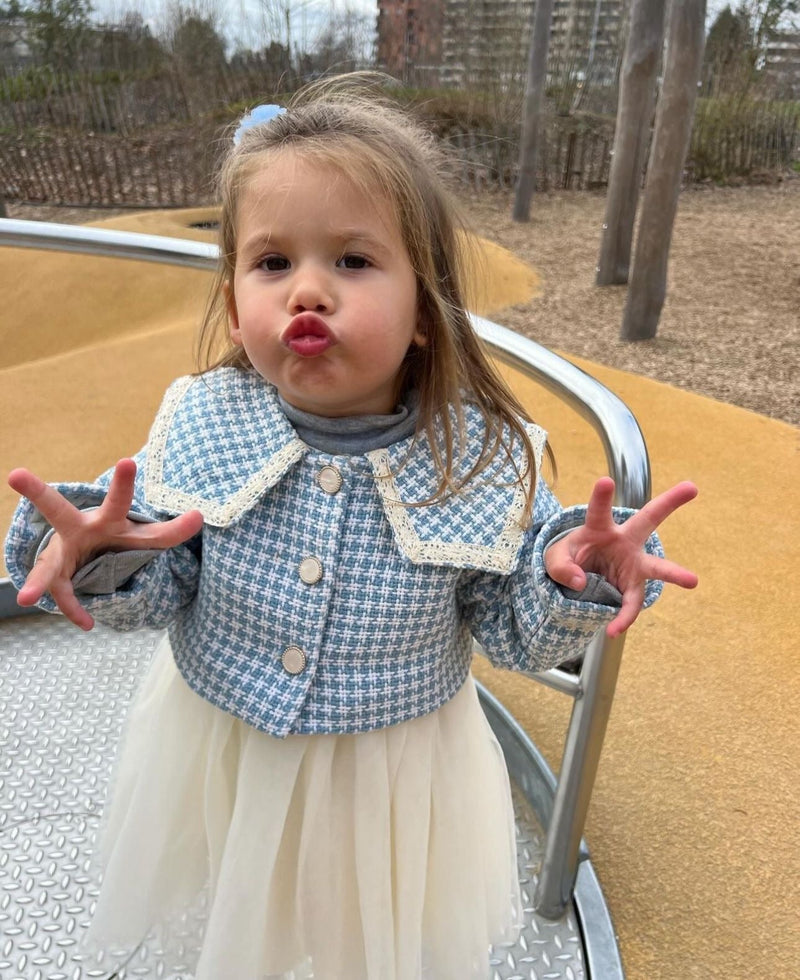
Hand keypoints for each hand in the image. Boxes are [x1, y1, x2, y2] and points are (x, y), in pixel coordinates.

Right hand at [8, 458, 203, 630]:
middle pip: (57, 509)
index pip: (119, 500)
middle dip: (36, 492)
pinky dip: (76, 611)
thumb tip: (201, 515)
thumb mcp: (146, 538)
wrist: (92, 553)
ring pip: (47, 566)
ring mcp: (63, 553)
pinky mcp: (59, 576)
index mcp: (106, 517)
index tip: (128, 461)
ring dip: (37, 582)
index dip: (125, 484)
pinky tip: (87, 624)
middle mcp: (78, 529)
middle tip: (16, 475)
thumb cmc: (119, 540)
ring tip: (24, 599)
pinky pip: (64, 598)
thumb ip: (171, 531)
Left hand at [544, 477, 697, 637]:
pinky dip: (622, 618)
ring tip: (693, 581)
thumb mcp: (555, 560)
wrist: (577, 579)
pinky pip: (631, 604)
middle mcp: (623, 541)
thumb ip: (561, 567)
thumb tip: (580, 582)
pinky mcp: (631, 586)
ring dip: (674, 574)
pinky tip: (613, 630)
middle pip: (649, 519)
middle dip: (669, 502)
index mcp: (599, 527)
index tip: (606, 481)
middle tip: (691, 487)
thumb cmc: (570, 559)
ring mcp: (632, 564)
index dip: (601, 497)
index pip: (599, 510)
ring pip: (656, 567)